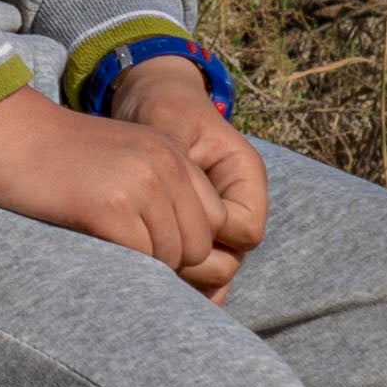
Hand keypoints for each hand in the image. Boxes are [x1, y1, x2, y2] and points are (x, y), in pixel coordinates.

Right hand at [0, 83, 245, 295]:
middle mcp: (166, 165)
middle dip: (167, 262)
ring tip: (103, 248)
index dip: (186, 244)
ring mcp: (140, 185)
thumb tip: (187, 255)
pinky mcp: (109, 208)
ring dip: (141, 267)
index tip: (150, 248)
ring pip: (170, 258)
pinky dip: (119, 266)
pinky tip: (90, 247)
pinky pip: (139, 261)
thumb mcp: (120, 159)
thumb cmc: (49, 156)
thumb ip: (158, 191)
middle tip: (124, 256)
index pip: (215, 222)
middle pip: (198, 246)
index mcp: (173, 152)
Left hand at [105, 59, 268, 271]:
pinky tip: (142, 284)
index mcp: (245, 176)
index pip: (246, 230)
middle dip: (192, 268)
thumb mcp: (168, 122)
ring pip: (211, 275)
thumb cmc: (162, 106)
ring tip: (140, 279)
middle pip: (229, 260)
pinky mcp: (190, 234)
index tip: (166, 229)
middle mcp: (237, 206)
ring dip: (180, 281)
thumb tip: (170, 207)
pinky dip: (172, 281)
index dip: (210, 237)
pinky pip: (193, 272)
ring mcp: (216, 225)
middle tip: (145, 264)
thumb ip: (175, 162)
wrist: (148, 101)